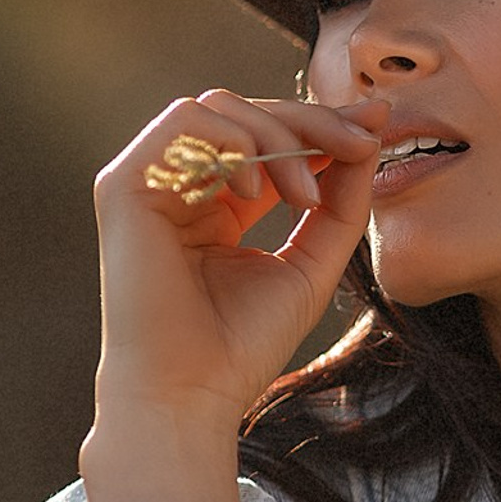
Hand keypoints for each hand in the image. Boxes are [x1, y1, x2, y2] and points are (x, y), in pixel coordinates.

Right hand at [90, 89, 387, 437]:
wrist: (189, 394)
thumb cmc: (241, 346)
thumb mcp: (312, 263)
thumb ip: (340, 201)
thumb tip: (368, 135)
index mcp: (218, 206)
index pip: (270, 141)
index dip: (323, 125)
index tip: (376, 123)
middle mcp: (181, 188)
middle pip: (248, 114)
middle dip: (312, 122)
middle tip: (358, 147)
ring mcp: (150, 183)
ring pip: (220, 107)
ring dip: (277, 137)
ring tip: (305, 196)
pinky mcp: (125, 185)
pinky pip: (185, 120)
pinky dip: (234, 142)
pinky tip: (253, 194)